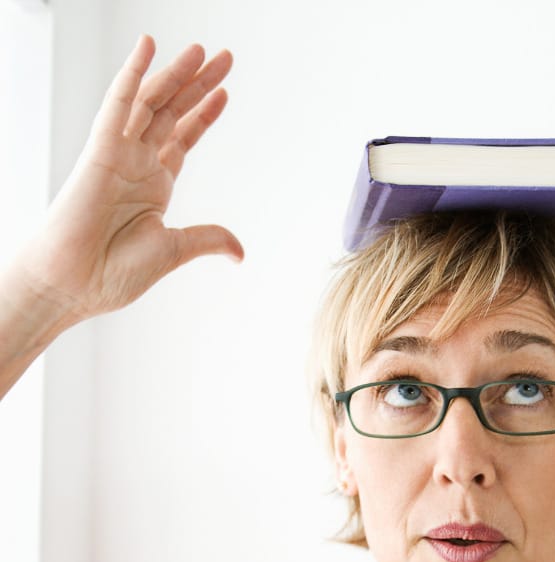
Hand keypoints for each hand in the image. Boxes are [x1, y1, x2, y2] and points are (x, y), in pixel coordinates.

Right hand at [17, 35, 242, 325]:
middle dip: (199, 85)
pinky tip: (148, 47)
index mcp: (154, 185)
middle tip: (225, 57)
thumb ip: (207, 240)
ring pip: (152, 103)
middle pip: (173, 112)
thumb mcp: (174, 250)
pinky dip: (133, 75)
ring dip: (176, 75)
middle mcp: (138, 163)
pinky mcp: (101, 151)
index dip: (203, 114)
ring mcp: (120, 154)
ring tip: (202, 51)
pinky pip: (119, 105)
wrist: (76, 284)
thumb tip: (240, 253)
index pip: (183, 138)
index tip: (224, 92)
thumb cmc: (114, 272)